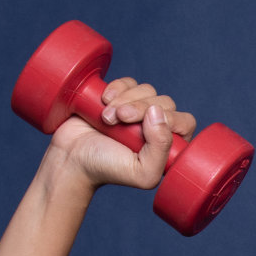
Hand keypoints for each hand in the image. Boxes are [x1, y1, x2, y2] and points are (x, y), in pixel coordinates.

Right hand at [45, 78, 198, 192]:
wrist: (71, 158)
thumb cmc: (107, 169)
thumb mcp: (142, 172)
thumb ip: (161, 149)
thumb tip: (158, 113)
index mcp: (168, 146)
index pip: (185, 122)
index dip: (168, 119)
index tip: (144, 126)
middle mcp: (157, 128)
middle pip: (165, 103)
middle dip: (140, 108)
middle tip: (119, 120)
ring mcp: (138, 111)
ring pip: (147, 90)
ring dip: (125, 100)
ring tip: (107, 118)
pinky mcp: (120, 98)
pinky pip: (130, 83)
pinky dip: (118, 88)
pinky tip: (104, 100)